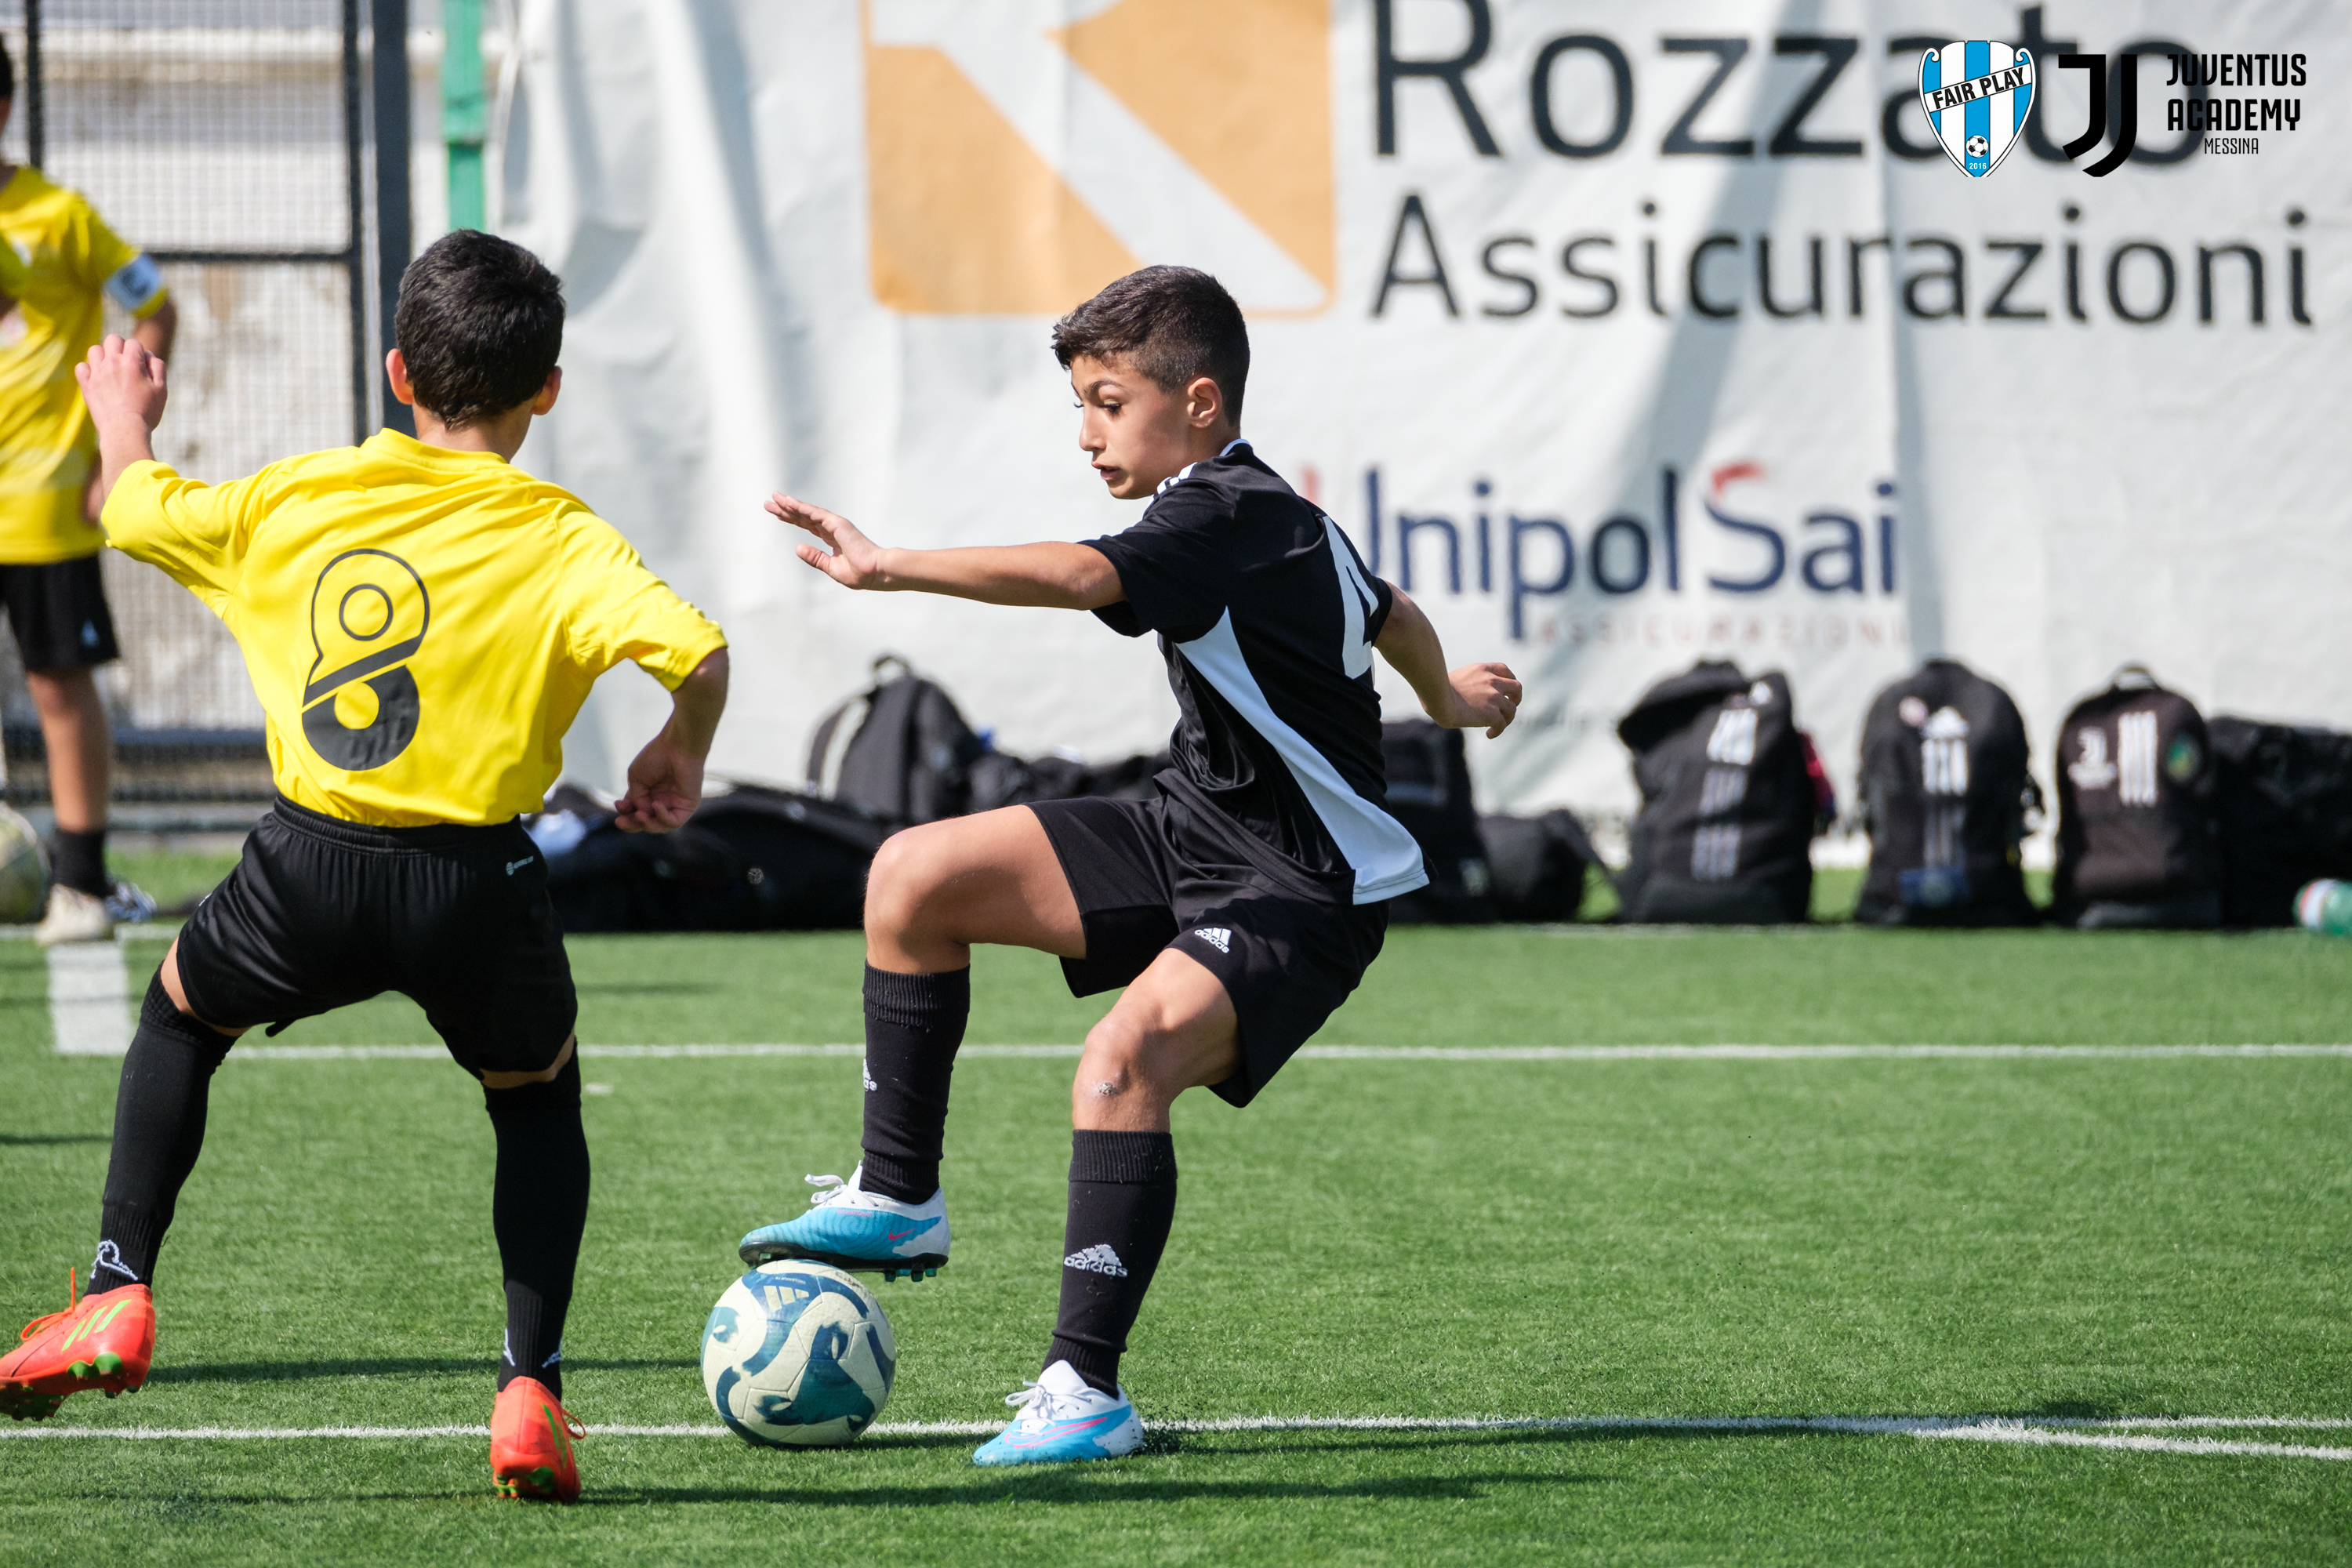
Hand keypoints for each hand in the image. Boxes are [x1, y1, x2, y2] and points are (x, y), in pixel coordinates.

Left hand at [76, 334, 168, 435]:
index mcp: (132, 362)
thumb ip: (158, 368)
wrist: (125, 431)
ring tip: (110, 369)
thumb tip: (148, 355)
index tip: (142, 366)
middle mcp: (113, 363)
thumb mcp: (162, 389)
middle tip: (125, 363)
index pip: (133, 343)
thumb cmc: (147, 412)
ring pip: (95, 349)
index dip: (139, 352)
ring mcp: (97, 373)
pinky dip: (88, 369)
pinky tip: (97, 378)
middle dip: (120, 347)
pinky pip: (81, 366)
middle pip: (113, 339)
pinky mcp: (86, 385)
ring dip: (103, 356)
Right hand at [613, 732, 704, 832]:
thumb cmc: (656, 757)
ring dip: (646, 824)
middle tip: (620, 822)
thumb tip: (641, 813)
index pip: (634, 810)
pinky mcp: (687, 807)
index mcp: (648, 793)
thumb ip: (636, 798)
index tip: (618, 804)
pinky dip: (663, 818)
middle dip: (631, 824)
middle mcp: (661, 800)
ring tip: (640, 815)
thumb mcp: (636, 779)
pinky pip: (674, 822)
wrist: (676, 747)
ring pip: (659, 826)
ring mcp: (674, 805)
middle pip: (645, 822)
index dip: (625, 812)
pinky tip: (656, 805)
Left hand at [767, 492, 888, 589]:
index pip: (808, 525)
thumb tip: (797, 548)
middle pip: (803, 516)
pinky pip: (814, 513)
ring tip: (774, 498)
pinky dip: (801, 507)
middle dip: (786, 510)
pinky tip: (788, 502)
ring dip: (790, 505)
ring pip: (807, 512)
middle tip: (769, 503)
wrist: (874, 572)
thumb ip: (815, 558)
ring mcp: (834, 525)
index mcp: (832, 539)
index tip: (778, 514)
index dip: (792, 519)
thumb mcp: (831, 567)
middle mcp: (832, 528)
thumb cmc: (859, 574)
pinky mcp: (837, 524)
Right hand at [1436, 662, 1521, 737]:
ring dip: (1507, 718)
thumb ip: (1468, 682)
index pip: (1505, 670)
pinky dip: (1497, 731)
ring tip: (1496, 726)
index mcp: (1482, 669)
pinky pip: (1502, 724)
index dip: (1509, 681)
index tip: (1505, 690)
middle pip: (1517, 687)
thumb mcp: (1456, 678)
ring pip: (1512, 709)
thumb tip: (1465, 694)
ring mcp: (1494, 697)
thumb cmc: (1436, 690)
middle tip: (1509, 707)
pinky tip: (1489, 734)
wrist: (1438, 698)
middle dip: (1516, 698)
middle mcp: (1492, 681)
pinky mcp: (1492, 713)